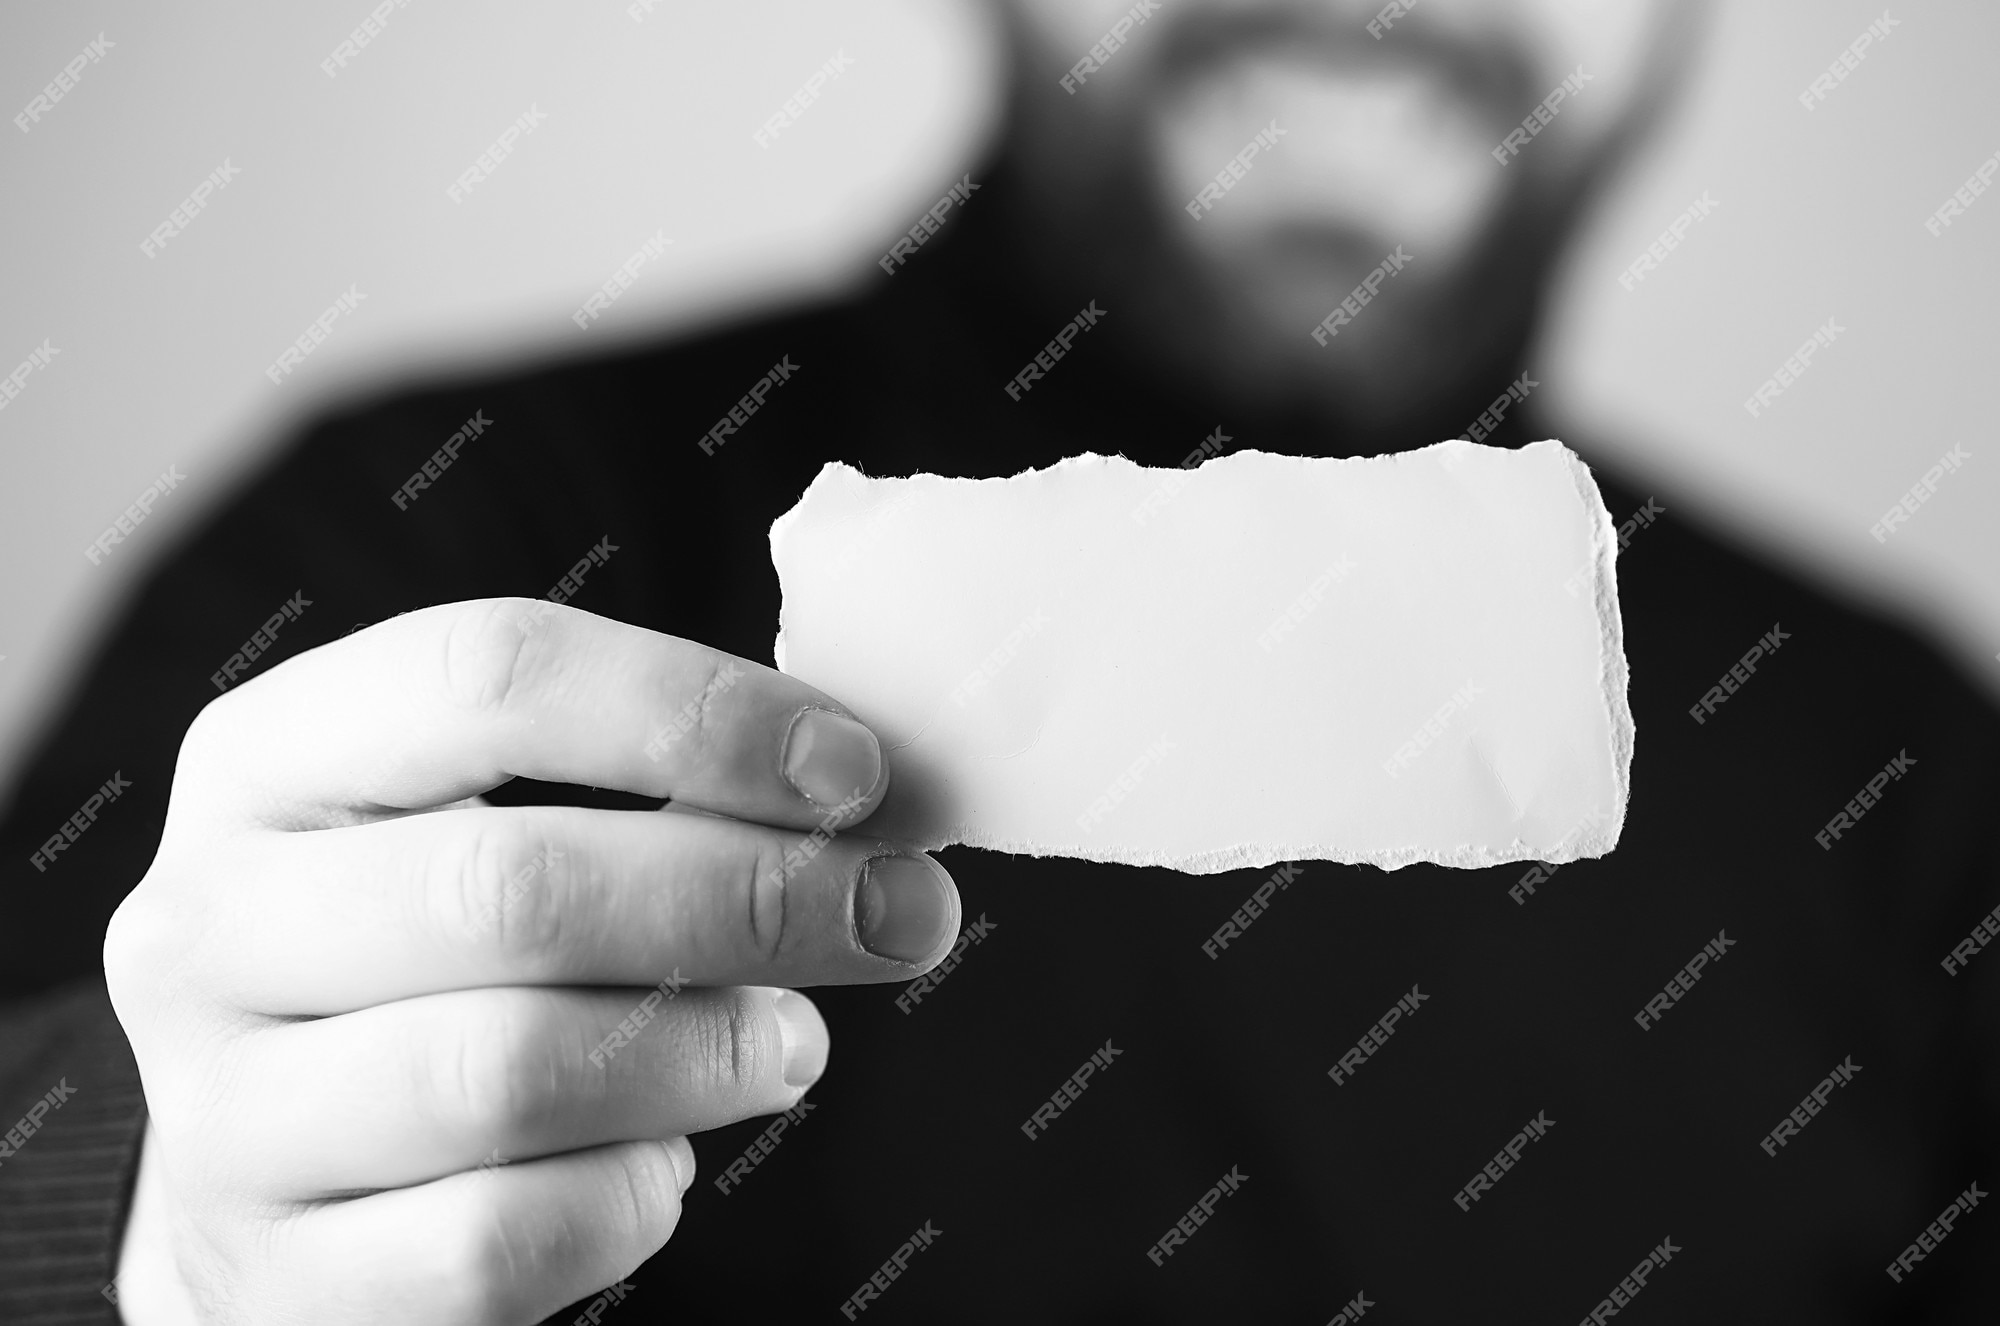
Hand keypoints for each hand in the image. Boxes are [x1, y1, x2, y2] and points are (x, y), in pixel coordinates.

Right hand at [103, 599, 958, 1323]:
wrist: (265, 1172)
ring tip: (792, 1041)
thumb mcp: (474, 826)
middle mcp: (209, 929)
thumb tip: (859, 795)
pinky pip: (502, 1240)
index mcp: (266, 762)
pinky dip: (632, 1196)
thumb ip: (638, 790)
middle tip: (895, 911)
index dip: (699, 712)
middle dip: (752, 894)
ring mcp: (221, 1120)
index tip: (852, 769)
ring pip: (509, 1073)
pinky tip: (662, 1160)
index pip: (486, 677)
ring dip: (705, 1049)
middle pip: (512, 886)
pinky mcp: (280, 1279)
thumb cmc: (421, 959)